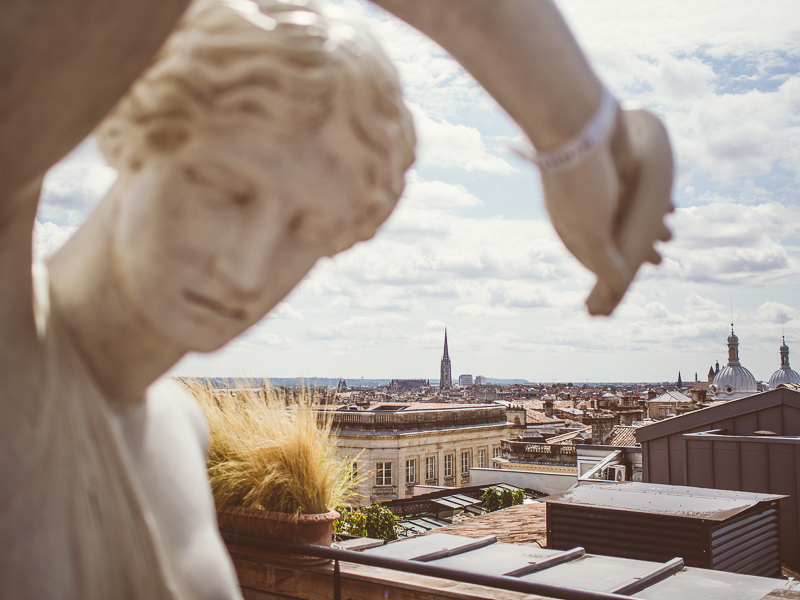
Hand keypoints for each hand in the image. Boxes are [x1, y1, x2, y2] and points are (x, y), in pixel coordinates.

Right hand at [540, 107, 673, 315]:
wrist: (577, 125)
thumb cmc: (578, 183)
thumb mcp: (592, 234)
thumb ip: (606, 263)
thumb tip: (620, 287)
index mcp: (570, 227)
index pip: (591, 258)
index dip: (611, 272)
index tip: (629, 285)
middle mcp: (585, 208)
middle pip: (614, 236)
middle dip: (637, 250)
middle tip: (662, 263)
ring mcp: (601, 187)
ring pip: (630, 214)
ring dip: (651, 227)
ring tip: (672, 236)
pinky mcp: (617, 167)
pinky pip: (640, 190)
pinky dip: (654, 202)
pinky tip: (670, 206)